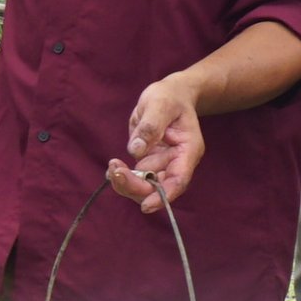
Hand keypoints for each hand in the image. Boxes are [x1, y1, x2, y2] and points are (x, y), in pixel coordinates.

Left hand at [107, 71, 204, 211]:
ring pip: (145, 186)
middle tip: (114, 172)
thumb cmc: (169, 97)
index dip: (163, 196)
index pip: (178, 180)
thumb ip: (150, 126)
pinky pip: (136, 177)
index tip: (145, 206)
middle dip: (135, 186)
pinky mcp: (149, 161)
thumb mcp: (160, 104)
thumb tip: (136, 150)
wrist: (169, 94)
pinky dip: (123, 176)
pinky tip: (113, 166)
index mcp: (188, 150)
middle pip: (158, 187)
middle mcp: (177, 161)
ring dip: (126, 182)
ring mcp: (163, 163)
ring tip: (112, 166)